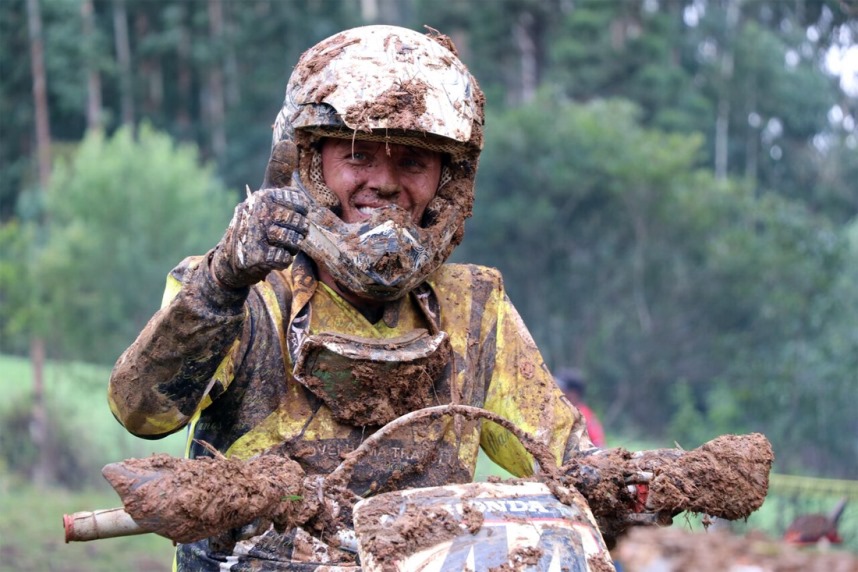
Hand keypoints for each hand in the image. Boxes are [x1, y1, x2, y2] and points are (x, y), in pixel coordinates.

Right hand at [210, 142, 308, 288]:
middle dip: (295, 234)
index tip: (282, 215)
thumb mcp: (267, 193)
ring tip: (272, 243)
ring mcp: (256, 234)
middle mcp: (259, 212)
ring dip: (288, 247)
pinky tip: (267, 255)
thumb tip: (287, 140)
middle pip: (301, 225)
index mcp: (265, 195)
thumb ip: (279, 170)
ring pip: (294, 243)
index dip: (298, 215)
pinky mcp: (255, 256)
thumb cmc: (257, 220)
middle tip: (277, 233)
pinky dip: (280, 260)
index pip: (303, 207)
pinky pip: (285, 259)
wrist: (234, 256)